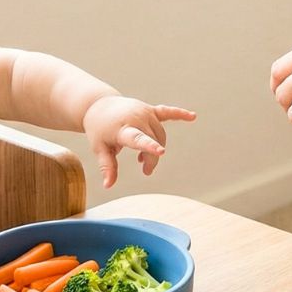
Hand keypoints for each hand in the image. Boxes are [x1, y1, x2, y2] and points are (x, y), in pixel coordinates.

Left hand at [81, 95, 195, 187]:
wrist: (99, 106)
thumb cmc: (99, 130)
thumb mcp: (100, 149)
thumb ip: (108, 166)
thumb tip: (108, 186)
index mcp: (123, 129)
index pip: (137, 138)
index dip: (149, 146)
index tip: (161, 152)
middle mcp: (137, 118)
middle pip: (154, 142)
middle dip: (152, 158)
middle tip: (145, 170)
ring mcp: (145, 113)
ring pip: (160, 135)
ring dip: (156, 148)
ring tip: (142, 158)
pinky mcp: (150, 109)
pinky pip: (168, 112)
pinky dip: (180, 114)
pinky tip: (193, 117)